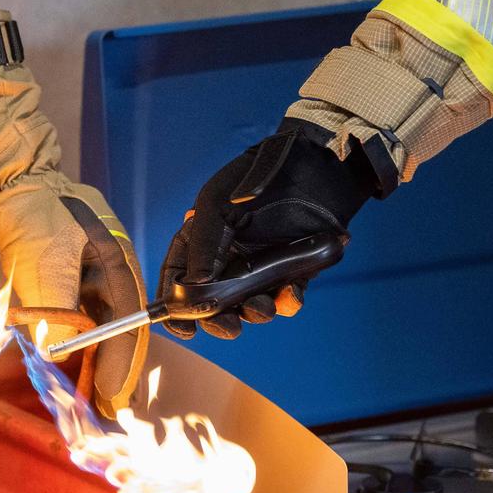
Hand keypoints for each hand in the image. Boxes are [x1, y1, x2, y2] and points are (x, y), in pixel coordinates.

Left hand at [0, 7, 147, 414]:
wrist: (7, 177)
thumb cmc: (33, 207)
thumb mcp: (45, 256)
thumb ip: (53, 304)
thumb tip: (57, 351)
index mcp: (119, 266)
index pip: (127, 328)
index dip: (119, 367)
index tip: (108, 400)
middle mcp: (109, 275)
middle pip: (112, 335)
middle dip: (104, 374)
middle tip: (93, 410)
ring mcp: (86, 277)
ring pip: (90, 332)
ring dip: (83, 364)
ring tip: (78, 399)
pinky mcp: (63, 280)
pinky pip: (67, 321)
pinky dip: (61, 345)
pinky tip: (54, 366)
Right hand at [158, 119, 376, 339]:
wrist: (315, 163)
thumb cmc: (257, 176)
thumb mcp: (216, 205)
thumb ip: (203, 245)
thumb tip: (198, 284)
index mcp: (201, 241)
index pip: (179, 278)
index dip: (176, 306)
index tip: (185, 329)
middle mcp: (228, 257)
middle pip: (214, 301)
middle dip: (219, 319)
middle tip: (229, 326)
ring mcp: (260, 266)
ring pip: (250, 305)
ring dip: (254, 313)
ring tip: (262, 307)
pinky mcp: (294, 269)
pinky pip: (287, 297)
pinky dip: (288, 302)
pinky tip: (291, 294)